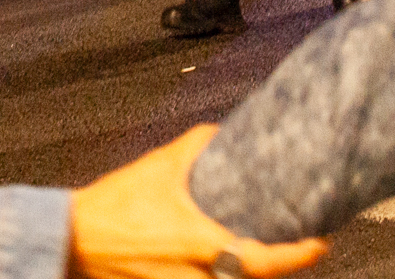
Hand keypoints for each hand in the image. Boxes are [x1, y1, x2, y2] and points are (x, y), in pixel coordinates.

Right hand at [68, 125, 328, 278]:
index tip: (321, 241)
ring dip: (251, 274)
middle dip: (281, 269)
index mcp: (197, 241)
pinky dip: (226, 277)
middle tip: (303, 245)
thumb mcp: (158, 167)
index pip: (260, 260)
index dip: (297, 256)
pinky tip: (232, 264)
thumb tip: (223, 131)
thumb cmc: (115, 203)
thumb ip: (195, 147)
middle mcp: (195, 275)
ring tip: (270, 253)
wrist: (74, 239)